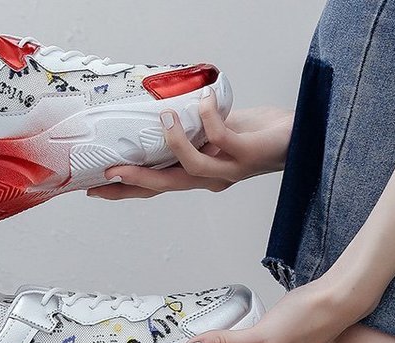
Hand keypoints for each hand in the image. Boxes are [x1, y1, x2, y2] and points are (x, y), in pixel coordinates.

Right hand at [88, 89, 292, 199]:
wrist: (298, 139)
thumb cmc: (258, 135)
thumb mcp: (218, 132)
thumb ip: (195, 131)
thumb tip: (164, 116)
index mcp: (200, 174)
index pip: (158, 184)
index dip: (127, 189)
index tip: (96, 187)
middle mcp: (212, 178)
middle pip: (167, 186)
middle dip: (135, 182)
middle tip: (108, 174)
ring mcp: (230, 169)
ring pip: (192, 168)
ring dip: (173, 144)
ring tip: (164, 119)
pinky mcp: (247, 154)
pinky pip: (221, 139)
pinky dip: (207, 118)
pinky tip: (203, 101)